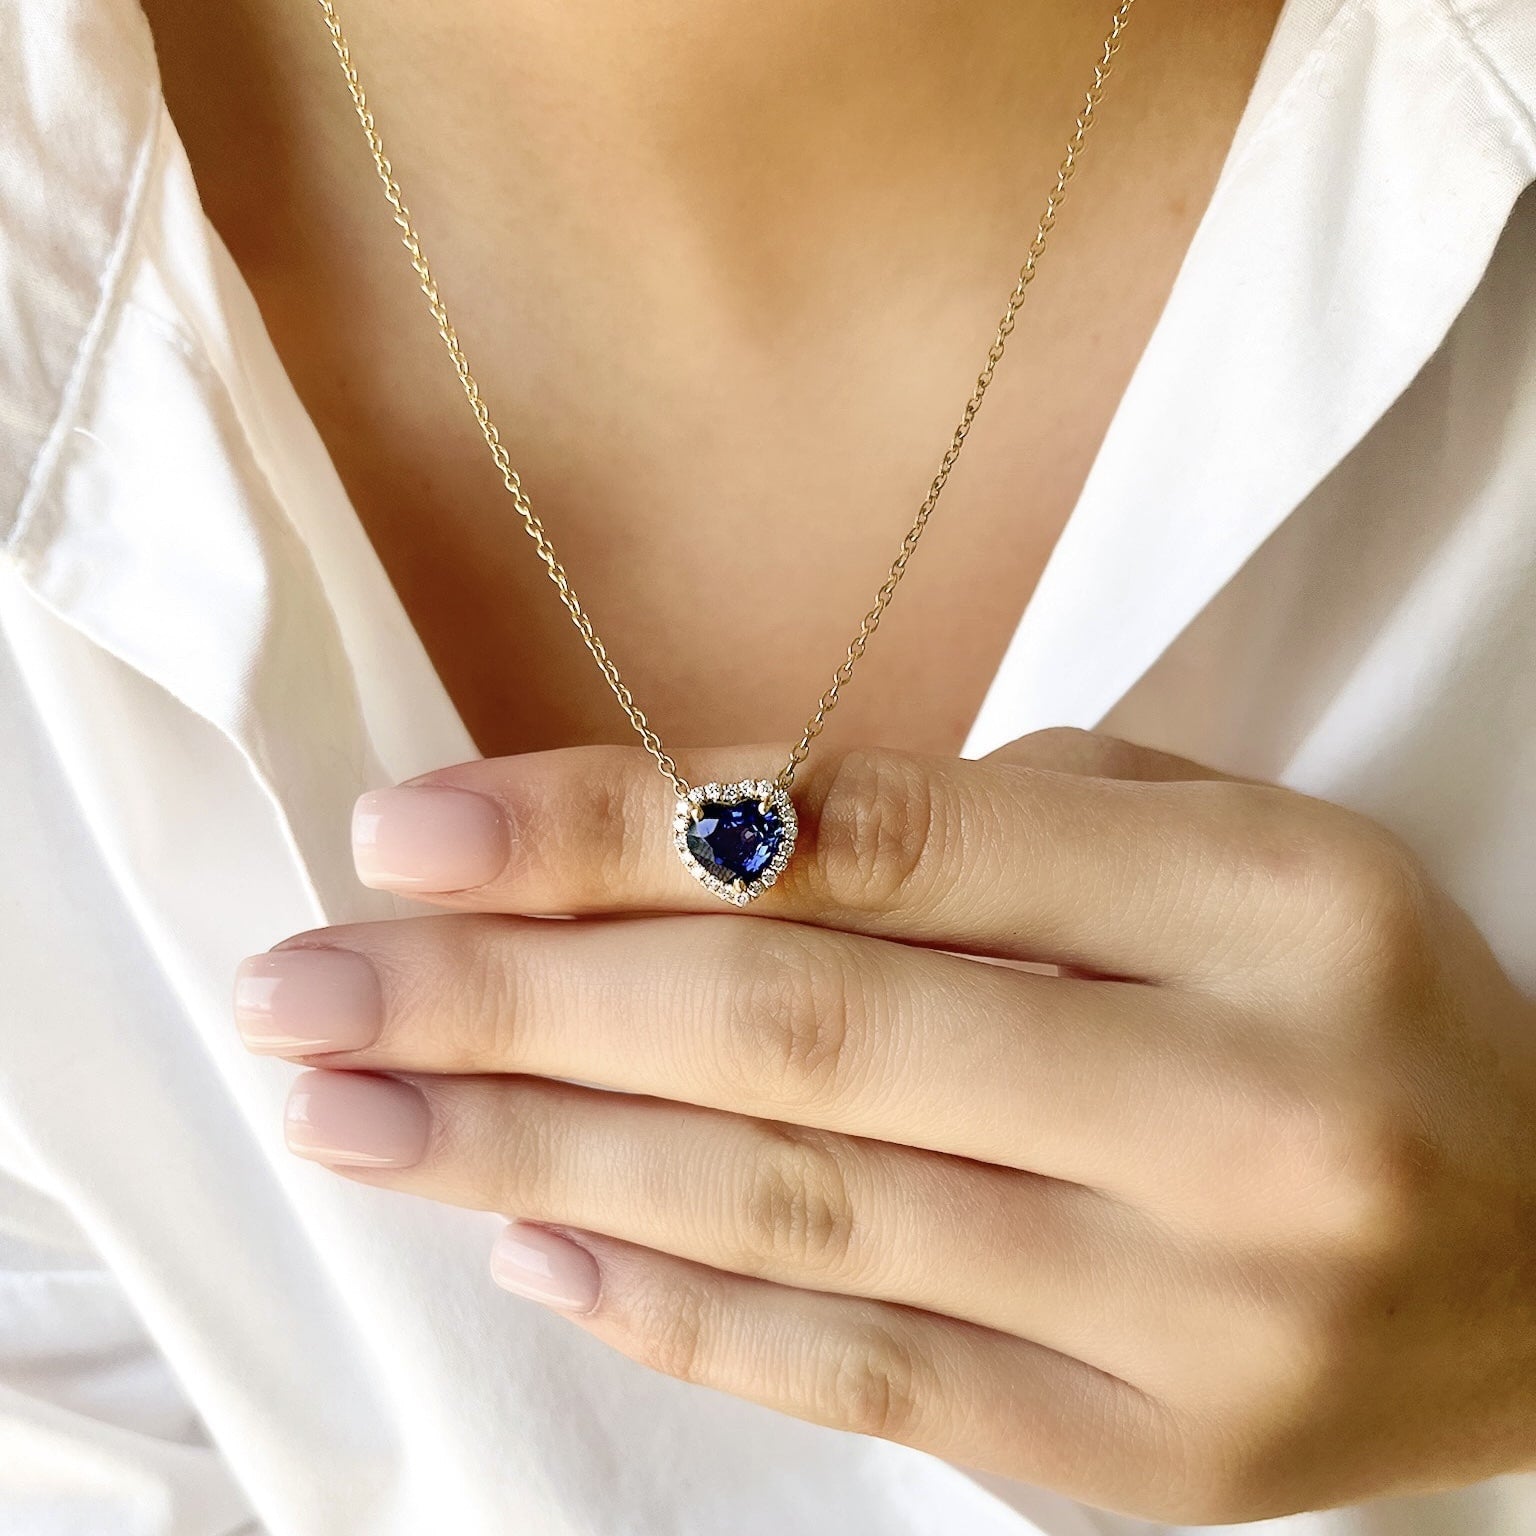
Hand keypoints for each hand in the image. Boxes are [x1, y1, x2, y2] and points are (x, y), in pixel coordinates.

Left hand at [233, 730, 1535, 1523]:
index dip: (614, 831)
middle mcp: (1230, 1115)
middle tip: (307, 987)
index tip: (414, 831)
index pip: (867, 841)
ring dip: (533, 1164)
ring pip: (792, 1218)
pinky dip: (672, 1312)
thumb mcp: (1226, 848)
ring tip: (350, 1117)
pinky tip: (520, 1248)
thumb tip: (678, 869)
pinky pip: (862, 1376)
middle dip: (512, 1009)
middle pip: (792, 1041)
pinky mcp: (1145, 1468)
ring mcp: (1187, 1321)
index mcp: (1262, 907)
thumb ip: (982, 835)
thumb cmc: (1353, 1001)